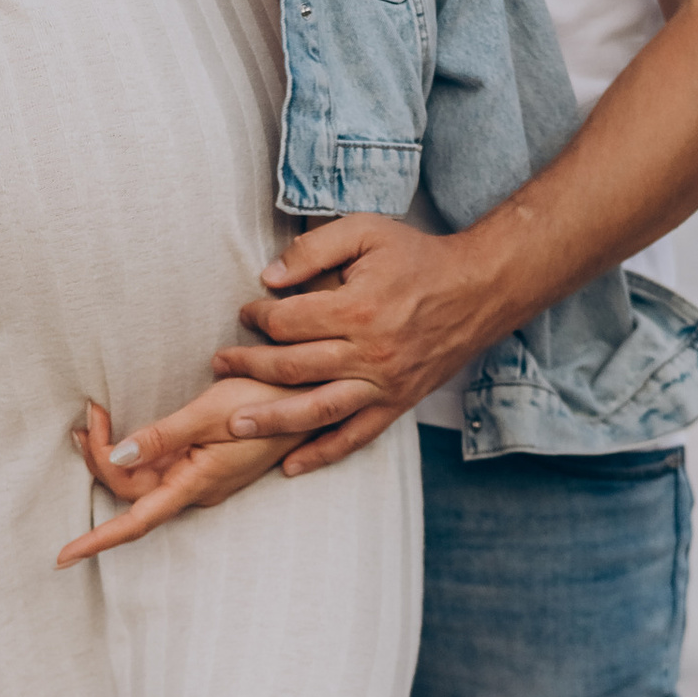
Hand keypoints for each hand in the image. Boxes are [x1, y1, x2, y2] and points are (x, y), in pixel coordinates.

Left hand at [57, 391, 308, 566]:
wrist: (313, 398)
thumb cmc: (267, 403)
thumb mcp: (210, 413)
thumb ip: (162, 435)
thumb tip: (118, 454)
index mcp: (196, 482)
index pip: (135, 521)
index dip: (97, 540)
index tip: (63, 557)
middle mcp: (197, 488)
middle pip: (131, 490)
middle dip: (99, 459)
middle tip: (88, 415)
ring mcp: (203, 477)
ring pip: (143, 478)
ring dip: (113, 451)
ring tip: (93, 417)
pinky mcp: (207, 463)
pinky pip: (159, 466)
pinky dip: (134, 448)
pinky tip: (123, 428)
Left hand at [208, 212, 492, 475]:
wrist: (478, 289)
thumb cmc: (418, 257)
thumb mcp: (366, 232)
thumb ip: (314, 248)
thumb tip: (269, 277)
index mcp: (356, 308)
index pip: (287, 322)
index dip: (257, 317)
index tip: (246, 313)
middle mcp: (368, 353)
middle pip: (291, 367)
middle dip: (247, 366)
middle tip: (219, 363)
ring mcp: (383, 384)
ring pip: (316, 410)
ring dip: (270, 420)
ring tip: (234, 424)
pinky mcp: (398, 403)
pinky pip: (356, 436)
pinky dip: (322, 453)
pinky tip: (291, 465)